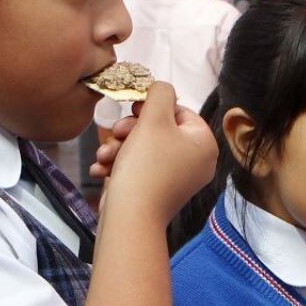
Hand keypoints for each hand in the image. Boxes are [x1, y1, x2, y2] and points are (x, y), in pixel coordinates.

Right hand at [96, 82, 217, 224]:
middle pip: (160, 131)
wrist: (130, 217)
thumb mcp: (154, 119)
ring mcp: (177, 181)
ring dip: (119, 148)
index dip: (153, 107)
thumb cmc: (146, 165)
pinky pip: (139, 170)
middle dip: (130, 130)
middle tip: (115, 132)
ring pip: (144, 150)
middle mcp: (196, 163)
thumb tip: (162, 88)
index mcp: (204, 145)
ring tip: (104, 156)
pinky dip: (119, 167)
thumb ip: (160, 94)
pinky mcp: (157, 193)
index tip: (132, 108)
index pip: (181, 112)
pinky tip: (102, 170)